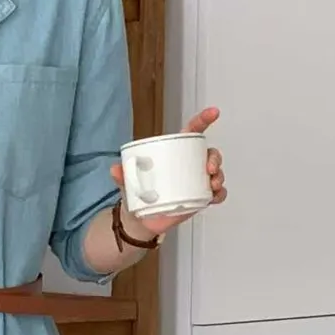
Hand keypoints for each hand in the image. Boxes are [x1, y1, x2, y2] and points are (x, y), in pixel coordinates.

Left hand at [112, 106, 225, 241]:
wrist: (140, 221)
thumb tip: (114, 168)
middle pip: (209, 153)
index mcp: (174, 155)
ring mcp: (196, 182)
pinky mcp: (199, 199)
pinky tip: (215, 196)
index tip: (214, 113)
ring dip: (219, 176)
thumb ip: (122, 175)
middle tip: (209, 168)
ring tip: (213, 184)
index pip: (192, 133)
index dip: (203, 120)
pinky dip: (220, 194)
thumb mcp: (128, 183)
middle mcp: (189, 166)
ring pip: (216, 173)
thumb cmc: (137, 195)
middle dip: (215, 158)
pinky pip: (216, 194)